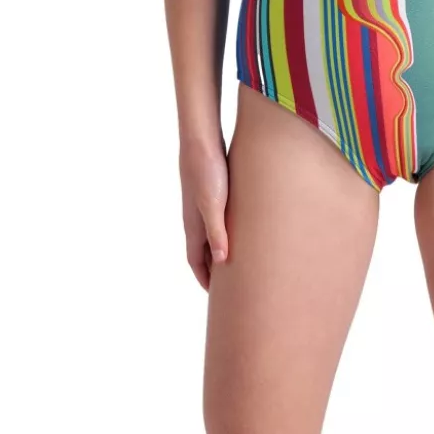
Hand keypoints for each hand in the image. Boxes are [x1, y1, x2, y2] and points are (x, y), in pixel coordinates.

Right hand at [179, 133, 229, 289]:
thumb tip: (222, 262)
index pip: (195, 260)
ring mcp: (202, 203)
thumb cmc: (206, 170)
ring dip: (219, 249)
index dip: (204, 278)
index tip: (216, 296)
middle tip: (228, 285)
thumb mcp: (213, 204)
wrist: (201, 137)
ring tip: (236, 259)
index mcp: (193, 224)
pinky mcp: (212, 189)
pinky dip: (225, 229)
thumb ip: (216, 231)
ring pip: (210, 234)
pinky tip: (239, 225)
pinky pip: (217, 218)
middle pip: (202, 250)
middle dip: (212, 268)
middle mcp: (195, 216)